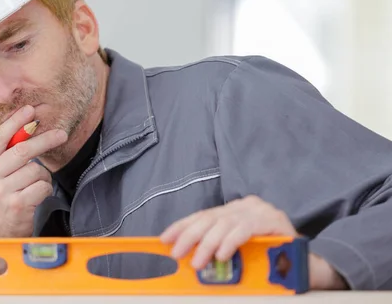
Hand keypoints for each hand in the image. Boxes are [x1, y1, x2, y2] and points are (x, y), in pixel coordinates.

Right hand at [0, 105, 67, 276]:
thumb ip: (1, 158)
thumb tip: (26, 130)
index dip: (16, 122)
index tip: (30, 111)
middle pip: (22, 150)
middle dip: (45, 139)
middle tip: (61, 134)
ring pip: (35, 170)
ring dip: (42, 177)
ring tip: (34, 187)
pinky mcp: (16, 204)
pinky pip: (42, 187)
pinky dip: (45, 190)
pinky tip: (35, 198)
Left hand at [159, 195, 347, 289]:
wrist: (307, 266)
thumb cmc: (269, 260)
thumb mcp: (236, 251)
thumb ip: (215, 247)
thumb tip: (186, 254)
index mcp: (235, 210)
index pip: (203, 215)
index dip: (182, 226)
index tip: (165, 238)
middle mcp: (246, 205)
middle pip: (210, 218)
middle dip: (189, 236)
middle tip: (176, 253)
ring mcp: (261, 210)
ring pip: (225, 224)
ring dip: (207, 245)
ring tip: (198, 262)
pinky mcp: (273, 220)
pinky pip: (245, 229)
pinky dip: (230, 242)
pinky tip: (221, 254)